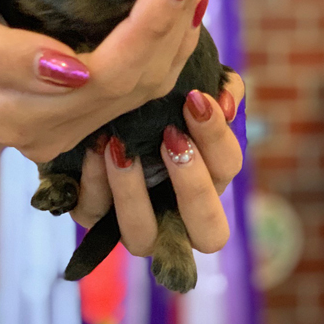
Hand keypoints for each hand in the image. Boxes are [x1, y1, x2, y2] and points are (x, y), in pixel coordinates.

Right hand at [0, 0, 222, 162]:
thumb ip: (2, 56)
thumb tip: (72, 71)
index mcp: (19, 116)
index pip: (110, 71)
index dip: (156, 20)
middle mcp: (49, 131)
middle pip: (138, 79)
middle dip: (178, 14)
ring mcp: (64, 126)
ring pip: (145, 83)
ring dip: (179, 26)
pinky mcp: (75, 111)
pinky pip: (134, 82)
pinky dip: (163, 41)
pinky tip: (180, 5)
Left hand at [70, 72, 244, 255]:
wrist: (100, 104)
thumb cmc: (160, 105)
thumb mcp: (190, 92)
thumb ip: (221, 88)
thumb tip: (226, 98)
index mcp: (210, 181)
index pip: (228, 170)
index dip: (216, 139)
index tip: (196, 101)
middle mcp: (181, 217)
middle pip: (210, 232)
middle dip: (193, 185)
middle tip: (172, 137)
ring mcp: (139, 227)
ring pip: (143, 236)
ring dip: (133, 192)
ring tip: (121, 148)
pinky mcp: (96, 221)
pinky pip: (94, 214)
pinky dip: (95, 182)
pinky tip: (95, 147)